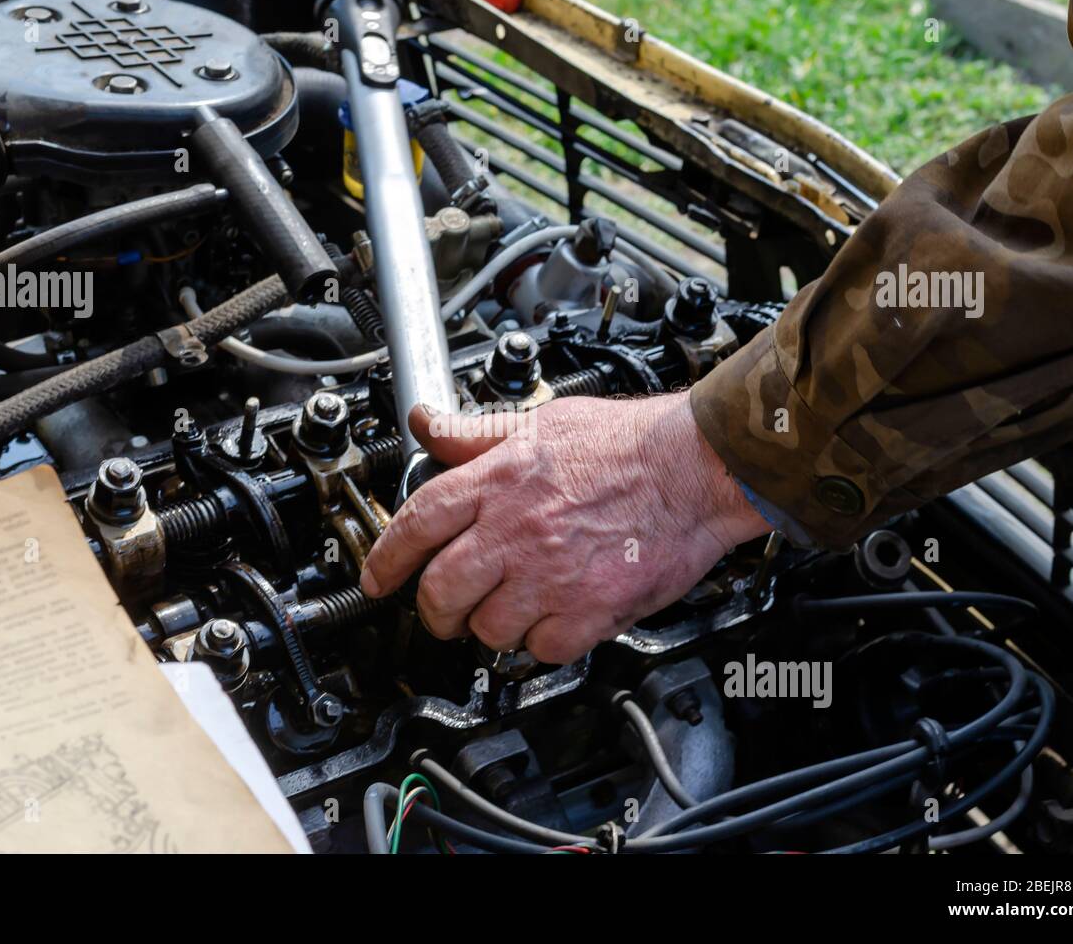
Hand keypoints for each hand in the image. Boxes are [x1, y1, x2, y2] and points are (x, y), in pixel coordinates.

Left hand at [360, 391, 771, 662]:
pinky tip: (552, 622)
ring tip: (508, 613)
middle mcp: (516, 529)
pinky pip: (542, 650)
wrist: (695, 467)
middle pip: (440, 590)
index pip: (417, 523)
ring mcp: (551, 574)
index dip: (386, 558)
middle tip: (443, 612)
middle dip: (434, 610)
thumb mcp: (541, 423)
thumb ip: (477, 433)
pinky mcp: (590, 609)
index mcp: (498, 480)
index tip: (376, 579)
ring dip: (490, 628)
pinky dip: (541, 645)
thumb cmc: (627, 444)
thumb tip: (429, 424)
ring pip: (487, 629)